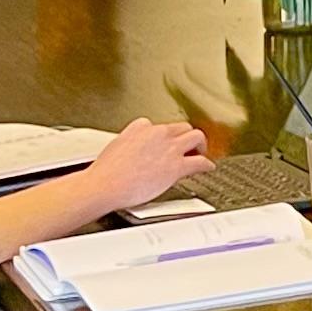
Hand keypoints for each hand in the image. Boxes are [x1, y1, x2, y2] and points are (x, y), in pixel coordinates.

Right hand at [85, 119, 209, 212]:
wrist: (104, 185)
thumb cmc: (105, 173)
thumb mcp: (115, 147)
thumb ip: (128, 144)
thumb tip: (132, 151)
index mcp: (140, 128)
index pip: (160, 125)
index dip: (166, 136)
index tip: (167, 143)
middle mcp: (157, 133)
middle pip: (182, 127)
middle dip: (186, 137)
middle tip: (188, 147)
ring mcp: (169, 148)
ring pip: (196, 136)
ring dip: (200, 145)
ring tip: (200, 153)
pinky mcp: (176, 166)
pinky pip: (200, 162)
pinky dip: (207, 164)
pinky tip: (207, 167)